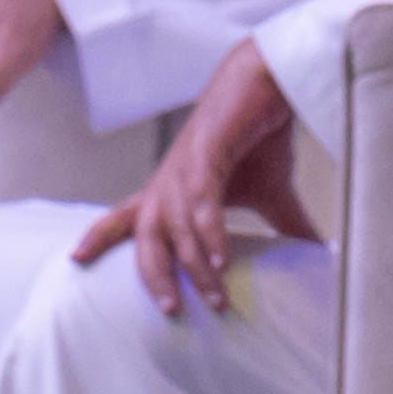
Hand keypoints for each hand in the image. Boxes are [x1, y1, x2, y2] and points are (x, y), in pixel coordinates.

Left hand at [76, 41, 320, 317]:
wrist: (268, 83)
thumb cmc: (261, 135)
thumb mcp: (273, 191)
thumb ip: (286, 226)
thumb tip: (317, 253)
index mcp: (172, 188)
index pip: (125, 217)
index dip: (99, 237)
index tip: (75, 260)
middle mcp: (169, 182)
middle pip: (145, 237)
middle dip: (154, 276)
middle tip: (172, 310)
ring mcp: (184, 169)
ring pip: (179, 229)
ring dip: (197, 267)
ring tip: (218, 297)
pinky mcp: (207, 155)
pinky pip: (202, 205)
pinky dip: (209, 234)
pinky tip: (220, 259)